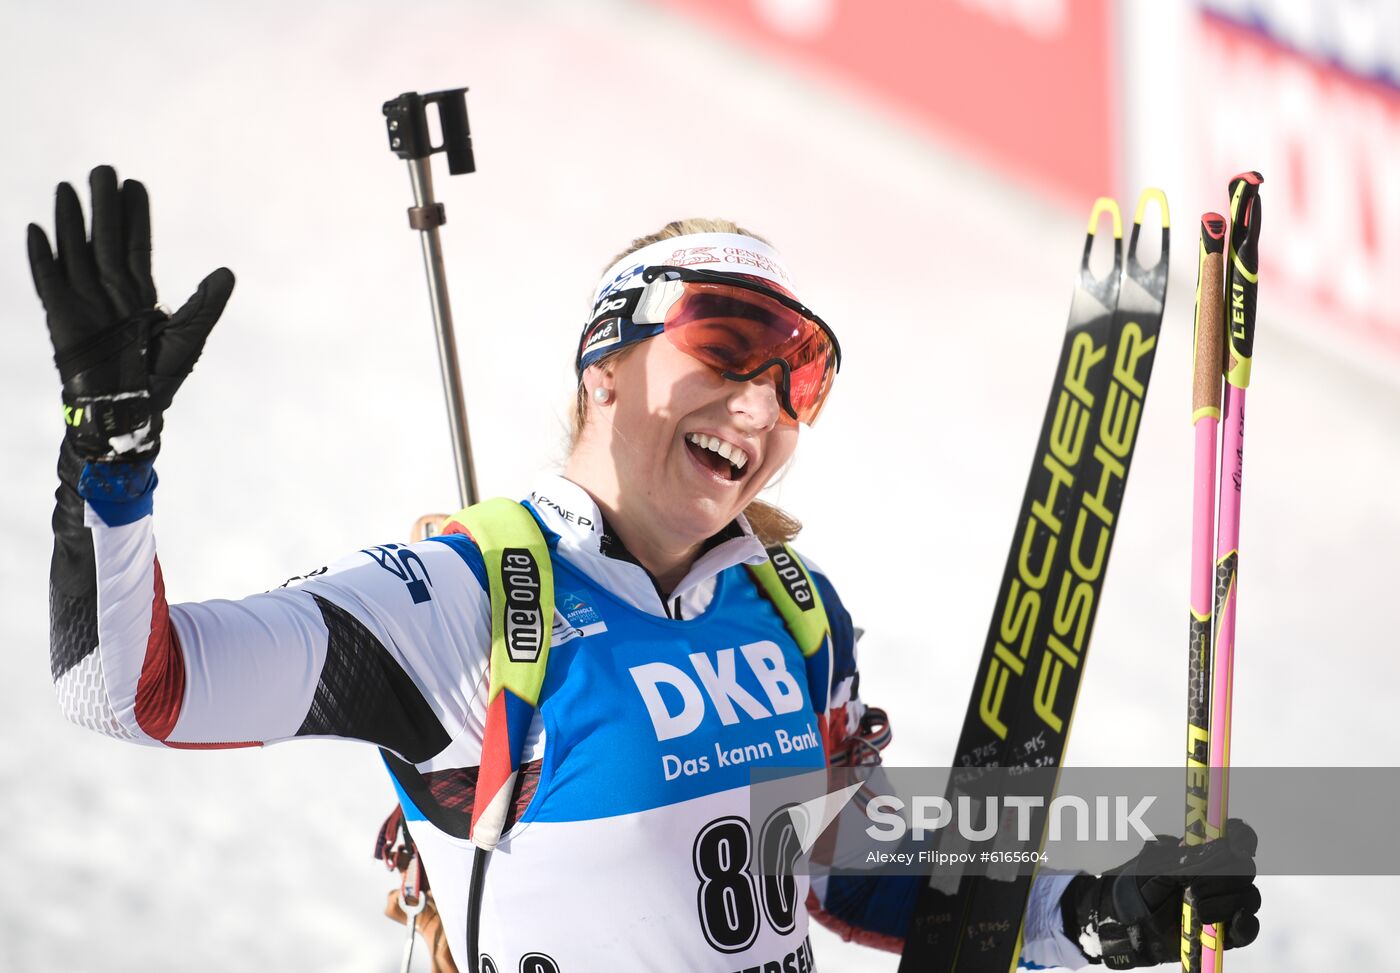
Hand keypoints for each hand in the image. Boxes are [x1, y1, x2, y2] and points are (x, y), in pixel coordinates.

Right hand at [28, 165, 233, 461]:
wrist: (129, 410)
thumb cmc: (158, 378)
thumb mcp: (189, 338)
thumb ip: (205, 305)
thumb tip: (227, 272)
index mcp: (140, 293)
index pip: (135, 245)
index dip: (135, 216)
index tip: (135, 184)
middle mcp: (110, 291)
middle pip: (105, 239)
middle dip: (104, 207)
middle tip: (103, 169)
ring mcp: (84, 301)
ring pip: (75, 252)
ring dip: (71, 221)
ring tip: (68, 187)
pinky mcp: (62, 317)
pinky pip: (48, 281)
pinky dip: (42, 257)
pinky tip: (37, 230)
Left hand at [1061, 819, 1260, 968]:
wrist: (1137, 922)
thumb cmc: (1144, 889)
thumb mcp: (1153, 866)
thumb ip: (1176, 856)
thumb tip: (1196, 851)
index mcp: (1206, 854)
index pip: (1237, 837)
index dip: (1242, 838)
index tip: (1234, 847)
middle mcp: (1223, 877)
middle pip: (1246, 868)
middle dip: (1222, 876)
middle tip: (1193, 886)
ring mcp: (1229, 904)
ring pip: (1250, 897)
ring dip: (1224, 902)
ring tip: (1197, 908)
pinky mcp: (1230, 933)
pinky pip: (1250, 928)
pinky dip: (1245, 924)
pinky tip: (1234, 921)